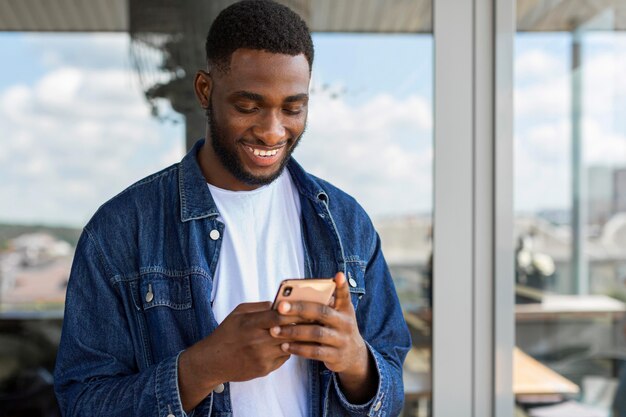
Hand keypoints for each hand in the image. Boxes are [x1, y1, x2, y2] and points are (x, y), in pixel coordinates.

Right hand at [178, 301, 294, 410]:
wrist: (213, 361)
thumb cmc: (227, 333)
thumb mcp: (239, 313)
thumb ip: (260, 306)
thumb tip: (281, 304)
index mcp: (250, 324)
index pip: (279, 317)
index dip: (292, 312)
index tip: (300, 309)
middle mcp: (256, 341)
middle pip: (288, 332)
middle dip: (298, 325)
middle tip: (305, 320)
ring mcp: (261, 357)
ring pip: (289, 345)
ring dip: (294, 339)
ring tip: (294, 332)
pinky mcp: (264, 369)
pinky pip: (284, 358)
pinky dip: (286, 350)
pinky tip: (280, 345)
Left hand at [270, 272, 376, 402]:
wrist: (354, 355)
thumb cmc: (337, 328)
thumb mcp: (338, 315)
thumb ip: (323, 305)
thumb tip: (296, 294)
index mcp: (345, 310)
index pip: (344, 295)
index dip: (342, 286)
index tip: (338, 275)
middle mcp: (345, 323)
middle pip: (322, 312)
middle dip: (299, 308)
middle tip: (280, 307)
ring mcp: (341, 340)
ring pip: (316, 333)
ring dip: (294, 331)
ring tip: (275, 330)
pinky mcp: (335, 356)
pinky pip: (314, 352)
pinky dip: (298, 348)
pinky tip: (285, 345)